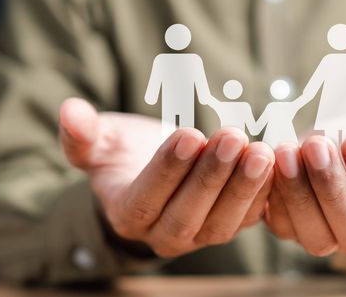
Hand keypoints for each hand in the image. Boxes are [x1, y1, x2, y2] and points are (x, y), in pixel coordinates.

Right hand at [59, 98, 274, 257]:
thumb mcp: (101, 143)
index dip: (168, 169)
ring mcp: (199, 235)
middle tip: (232, 136)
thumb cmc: (125, 155)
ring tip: (261, 150)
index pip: (147, 197)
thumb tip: (69, 111)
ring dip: (244, 186)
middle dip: (212, 176)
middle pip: (188, 214)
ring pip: (223, 222)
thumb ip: (83, 134)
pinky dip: (264, 193)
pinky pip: (249, 218)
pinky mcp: (228, 226)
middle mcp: (163, 234)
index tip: (189, 134)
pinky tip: (276, 164)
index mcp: (127, 214)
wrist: (154, 172)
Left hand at [264, 106, 345, 255]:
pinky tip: (268, 159)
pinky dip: (272, 195)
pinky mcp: (289, 226)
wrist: (331, 142)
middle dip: (333, 188)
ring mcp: (323, 235)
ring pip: (313, 234)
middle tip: (318, 144)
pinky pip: (279, 223)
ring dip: (298, 192)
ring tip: (288, 149)